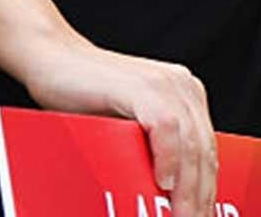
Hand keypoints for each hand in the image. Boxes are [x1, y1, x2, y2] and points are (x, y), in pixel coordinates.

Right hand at [20, 37, 217, 215]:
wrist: (54, 59)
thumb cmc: (84, 98)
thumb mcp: (128, 128)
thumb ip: (150, 149)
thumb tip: (164, 193)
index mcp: (186, 96)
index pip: (207, 151)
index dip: (207, 189)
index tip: (202, 216)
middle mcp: (184, 88)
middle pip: (204, 151)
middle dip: (201, 196)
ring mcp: (166, 84)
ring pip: (190, 143)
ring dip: (188, 187)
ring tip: (181, 216)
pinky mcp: (142, 87)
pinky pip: (166, 128)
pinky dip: (168, 158)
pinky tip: (163, 184)